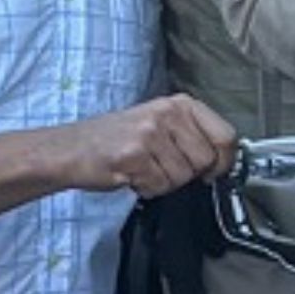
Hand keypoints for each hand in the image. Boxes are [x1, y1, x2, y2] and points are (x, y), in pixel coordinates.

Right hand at [51, 95, 237, 198]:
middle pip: (206, 160)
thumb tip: (225, 159)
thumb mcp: (160, 124)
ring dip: (164, 182)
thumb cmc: (116, 140)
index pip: (225, 135)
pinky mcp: (134, 155)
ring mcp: (150, 133)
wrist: (69, 149)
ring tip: (143, 169)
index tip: (215, 172)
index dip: (224, 161)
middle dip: (187, 174)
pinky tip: (131, 176)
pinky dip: (147, 188)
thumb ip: (191, 135)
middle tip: (162, 168)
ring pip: (183, 176)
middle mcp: (168, 113)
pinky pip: (159, 185)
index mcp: (180, 104)